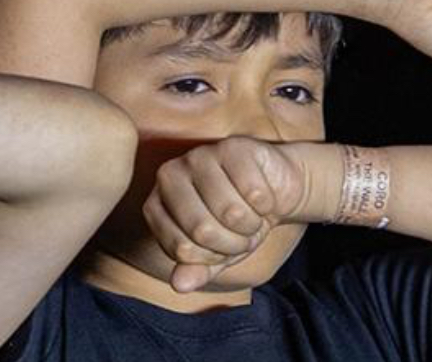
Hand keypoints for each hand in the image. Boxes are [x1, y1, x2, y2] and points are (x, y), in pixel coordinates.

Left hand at [144, 137, 308, 291]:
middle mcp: (170, 175)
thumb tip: (179, 285)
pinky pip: (254, 192)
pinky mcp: (232, 147)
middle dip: (232, 243)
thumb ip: (197, 269)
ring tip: (252, 215)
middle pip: (201, 230)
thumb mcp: (218, 253)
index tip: (221, 247)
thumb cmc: (239, 221)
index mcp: (157, 203)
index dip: (210, 257)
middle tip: (242, 234)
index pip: (181, 249)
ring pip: (230, 212)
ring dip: (251, 225)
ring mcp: (199, 156)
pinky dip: (266, 204)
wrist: (274, 189)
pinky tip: (262, 196)